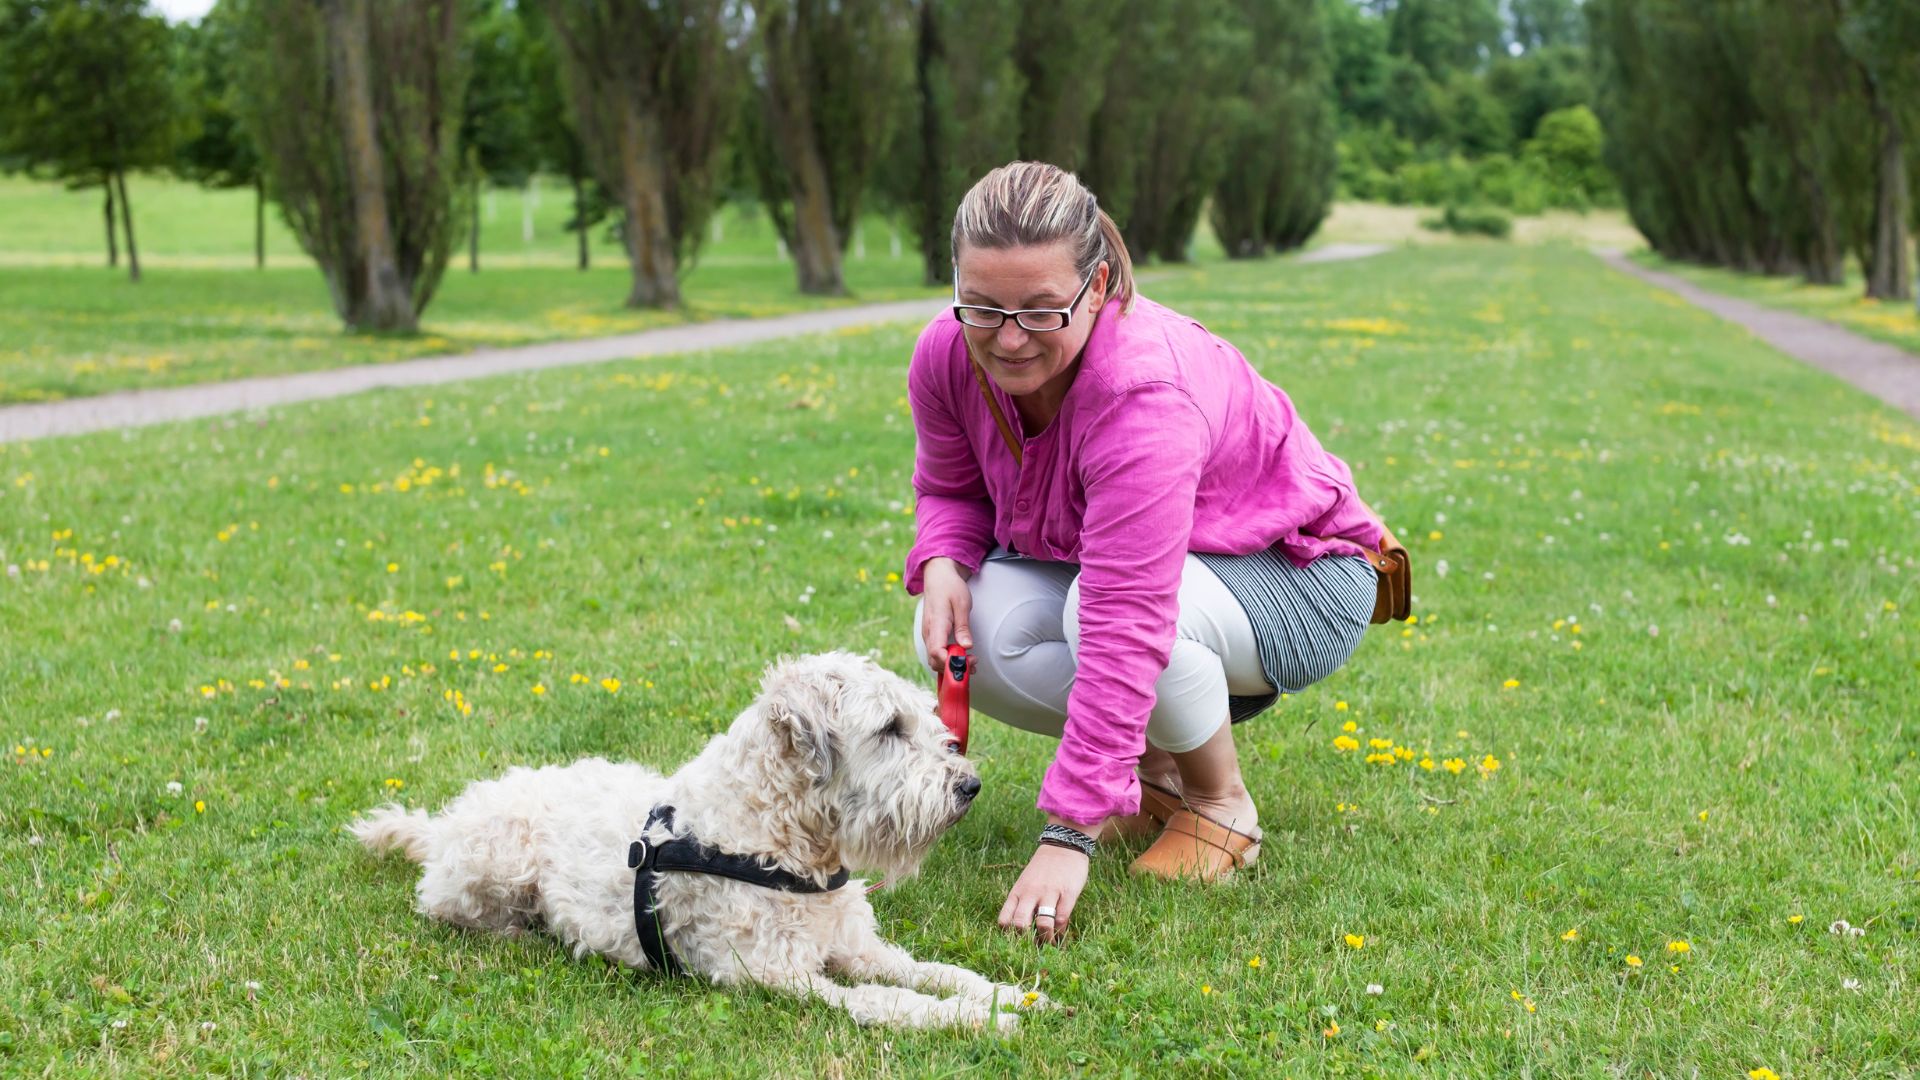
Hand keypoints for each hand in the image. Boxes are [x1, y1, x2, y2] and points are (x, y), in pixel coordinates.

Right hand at [918, 557, 973, 671]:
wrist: (938, 577)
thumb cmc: (951, 588)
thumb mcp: (962, 604)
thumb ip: (963, 627)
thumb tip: (966, 647)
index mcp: (936, 624)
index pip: (937, 652)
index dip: (950, 663)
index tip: (966, 663)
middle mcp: (928, 633)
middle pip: (935, 661)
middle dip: (953, 668)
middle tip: (973, 662)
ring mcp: (928, 635)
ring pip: (934, 660)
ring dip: (951, 665)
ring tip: (971, 661)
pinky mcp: (931, 635)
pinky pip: (935, 653)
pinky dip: (947, 659)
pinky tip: (961, 656)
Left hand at [999, 833, 1092, 944]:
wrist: (1063, 846)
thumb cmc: (1042, 868)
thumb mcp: (1025, 882)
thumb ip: (1021, 902)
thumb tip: (1019, 930)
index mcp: (1017, 892)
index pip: (1004, 920)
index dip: (1007, 937)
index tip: (1014, 945)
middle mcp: (1030, 894)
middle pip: (1020, 925)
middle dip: (1025, 942)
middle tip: (1032, 949)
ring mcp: (1049, 894)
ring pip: (1042, 924)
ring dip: (1045, 939)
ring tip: (1048, 944)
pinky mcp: (1067, 894)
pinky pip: (1062, 919)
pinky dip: (1060, 932)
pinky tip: (1061, 934)